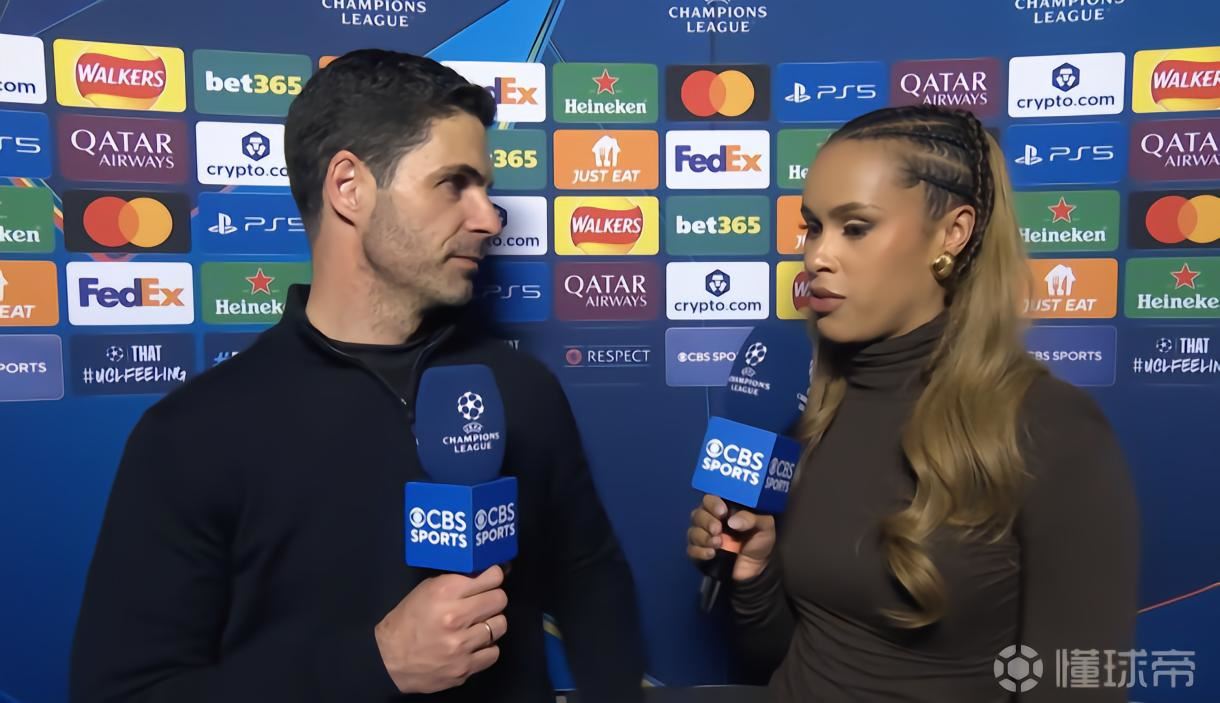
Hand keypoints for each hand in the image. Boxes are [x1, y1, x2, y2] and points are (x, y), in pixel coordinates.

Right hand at [375, 565, 507, 693]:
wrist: (388, 659)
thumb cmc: (407, 620)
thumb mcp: (427, 590)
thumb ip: (456, 583)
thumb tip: (485, 576)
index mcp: (444, 592)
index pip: (491, 578)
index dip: (494, 577)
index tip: (493, 580)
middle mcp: (455, 617)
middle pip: (499, 600)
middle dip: (494, 599)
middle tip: (485, 603)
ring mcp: (461, 645)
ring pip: (500, 625)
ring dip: (492, 623)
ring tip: (478, 625)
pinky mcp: (464, 668)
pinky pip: (493, 652)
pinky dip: (486, 648)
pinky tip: (474, 645)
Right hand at [686, 494, 775, 581]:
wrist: (757, 569)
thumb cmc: (760, 541)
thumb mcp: (765, 526)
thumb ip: (752, 519)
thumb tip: (733, 521)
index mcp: (725, 508)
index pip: (711, 498)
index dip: (713, 503)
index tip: (722, 511)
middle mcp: (711, 519)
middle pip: (698, 513)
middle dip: (707, 521)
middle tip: (717, 530)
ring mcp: (704, 536)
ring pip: (693, 531)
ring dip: (703, 537)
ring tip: (718, 544)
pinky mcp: (700, 553)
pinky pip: (691, 549)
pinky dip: (699, 551)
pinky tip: (711, 554)